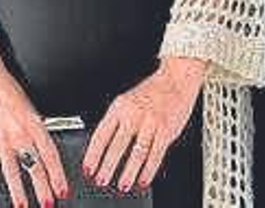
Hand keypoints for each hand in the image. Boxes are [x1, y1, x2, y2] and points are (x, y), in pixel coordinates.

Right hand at [0, 36, 67, 206]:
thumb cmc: (5, 88)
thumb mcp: (28, 105)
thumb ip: (35, 127)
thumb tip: (43, 149)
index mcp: (33, 122)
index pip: (50, 153)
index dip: (58, 174)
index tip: (63, 190)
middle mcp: (18, 131)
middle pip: (34, 165)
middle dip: (43, 187)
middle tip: (49, 203)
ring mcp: (0, 136)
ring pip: (12, 169)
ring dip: (19, 191)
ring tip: (23, 206)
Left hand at [84, 57, 204, 192]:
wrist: (176, 80)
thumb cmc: (151, 92)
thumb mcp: (127, 100)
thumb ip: (117, 121)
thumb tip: (103, 147)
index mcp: (119, 106)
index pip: (101, 133)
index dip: (93, 153)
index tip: (88, 167)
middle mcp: (134, 114)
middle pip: (117, 145)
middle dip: (107, 166)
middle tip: (101, 180)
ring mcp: (151, 122)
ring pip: (137, 153)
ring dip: (128, 172)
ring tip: (122, 185)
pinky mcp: (166, 130)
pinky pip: (156, 154)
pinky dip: (149, 170)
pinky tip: (143, 180)